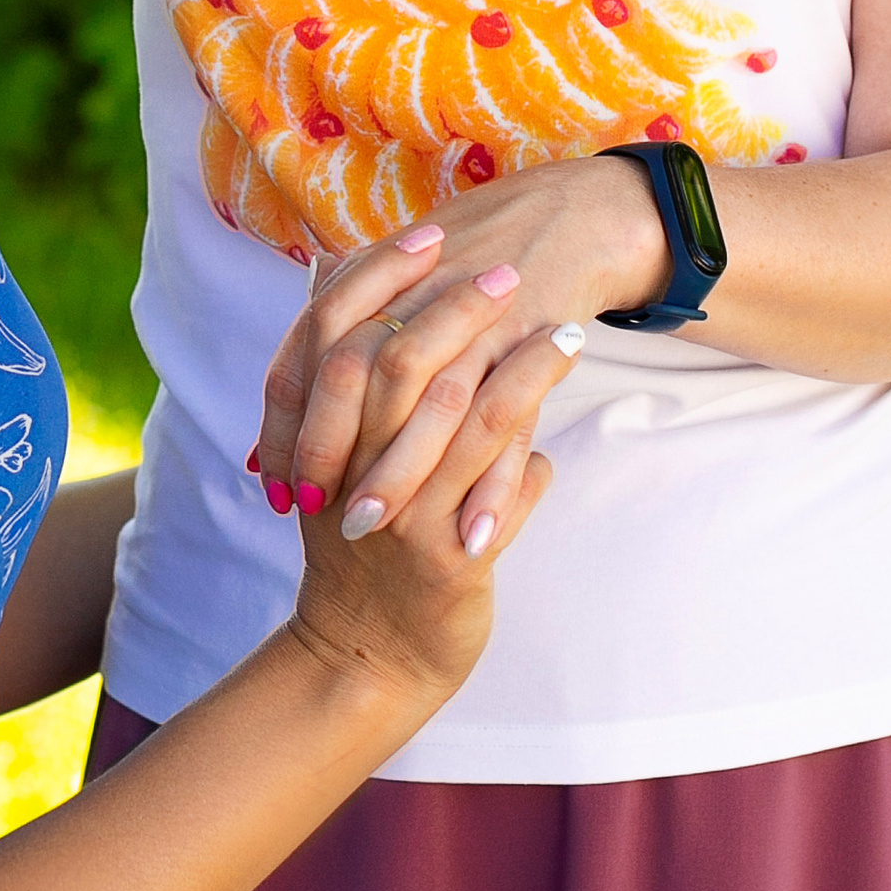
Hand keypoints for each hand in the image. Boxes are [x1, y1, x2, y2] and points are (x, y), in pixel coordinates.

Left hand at [258, 159, 668, 541]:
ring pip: (429, 404)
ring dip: (396, 471)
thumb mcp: (392, 279)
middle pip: (352, 375)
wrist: (563, 216)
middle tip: (310, 506)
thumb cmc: (465, 260)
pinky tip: (472, 535)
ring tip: (372, 528)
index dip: (283, 420)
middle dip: (325, 447)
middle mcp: (419, 295)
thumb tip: (274, 412)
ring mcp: (478, 319)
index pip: (305, 353)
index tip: (270, 476)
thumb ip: (333, 333)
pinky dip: (494, 486)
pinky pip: (510, 422)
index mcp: (375, 279)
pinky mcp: (533, 340)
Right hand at [286, 299, 581, 711]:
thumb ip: (334, 376)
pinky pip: (505, 499)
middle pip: (409, 366)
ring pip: (472, 426)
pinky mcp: (446, 567)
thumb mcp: (329, 463)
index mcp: (319, 439)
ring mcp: (402, 521)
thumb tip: (327, 271)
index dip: (385, 276)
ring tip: (571, 334)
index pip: (342, 331)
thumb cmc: (358, 548)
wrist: (366, 657)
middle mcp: (353, 474)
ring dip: (526, 373)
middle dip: (462, 310)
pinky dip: (531, 467)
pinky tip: (552, 447)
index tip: (433, 233)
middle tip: (510, 272)